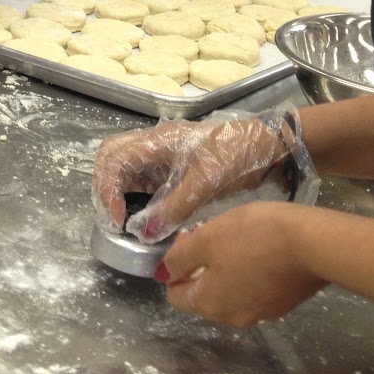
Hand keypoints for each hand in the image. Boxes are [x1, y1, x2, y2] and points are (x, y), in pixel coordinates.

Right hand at [93, 113, 302, 242]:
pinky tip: (146, 221)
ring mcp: (162, 157)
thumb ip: (173, 207)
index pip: (114, 159)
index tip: (118, 219)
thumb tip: (143, 233)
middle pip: (111, 158)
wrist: (268, 146)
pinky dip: (138, 200)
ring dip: (119, 195)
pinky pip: (145, 183)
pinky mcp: (173, 170)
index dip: (107, 190)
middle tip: (114, 221)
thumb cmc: (236, 155)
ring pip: (126, 171)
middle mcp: (154, 145)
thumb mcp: (205, 182)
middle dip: (105, 189)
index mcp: (157, 141)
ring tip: (125, 224)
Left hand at [161, 201, 325, 326]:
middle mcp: (233, 316)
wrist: (313, 243)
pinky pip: (255, 289)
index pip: (176, 296)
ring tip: (238, 237)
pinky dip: (251, 271)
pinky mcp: (284, 302)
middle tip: (212, 232)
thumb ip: (180, 258)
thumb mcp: (206, 238)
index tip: (188, 239)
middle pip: (204, 294)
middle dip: (201, 265)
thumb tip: (164, 274)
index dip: (174, 268)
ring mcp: (262, 313)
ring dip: (226, 267)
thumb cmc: (253, 236)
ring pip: (231, 291)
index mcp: (210, 303)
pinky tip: (262, 247)